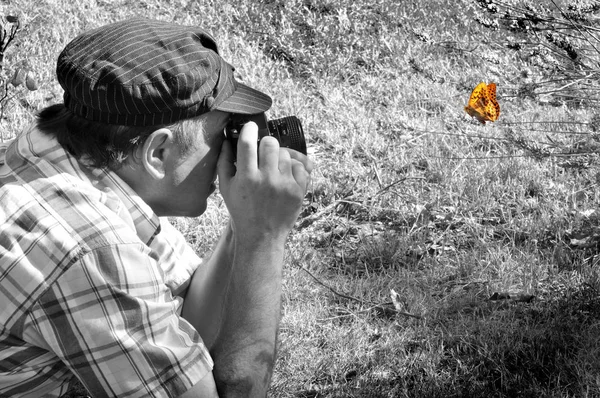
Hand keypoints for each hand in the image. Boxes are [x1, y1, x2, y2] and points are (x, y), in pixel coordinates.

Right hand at [217, 122, 312, 246]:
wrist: (262, 237)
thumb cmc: (242, 211)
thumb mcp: (226, 189)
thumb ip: (224, 163)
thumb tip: (227, 141)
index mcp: (246, 178)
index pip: (247, 143)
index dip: (249, 129)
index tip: (250, 126)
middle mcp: (266, 180)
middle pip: (270, 143)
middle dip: (265, 143)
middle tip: (263, 151)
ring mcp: (285, 185)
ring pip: (286, 154)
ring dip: (279, 157)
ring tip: (273, 168)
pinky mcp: (298, 191)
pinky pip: (300, 167)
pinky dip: (293, 167)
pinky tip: (285, 175)